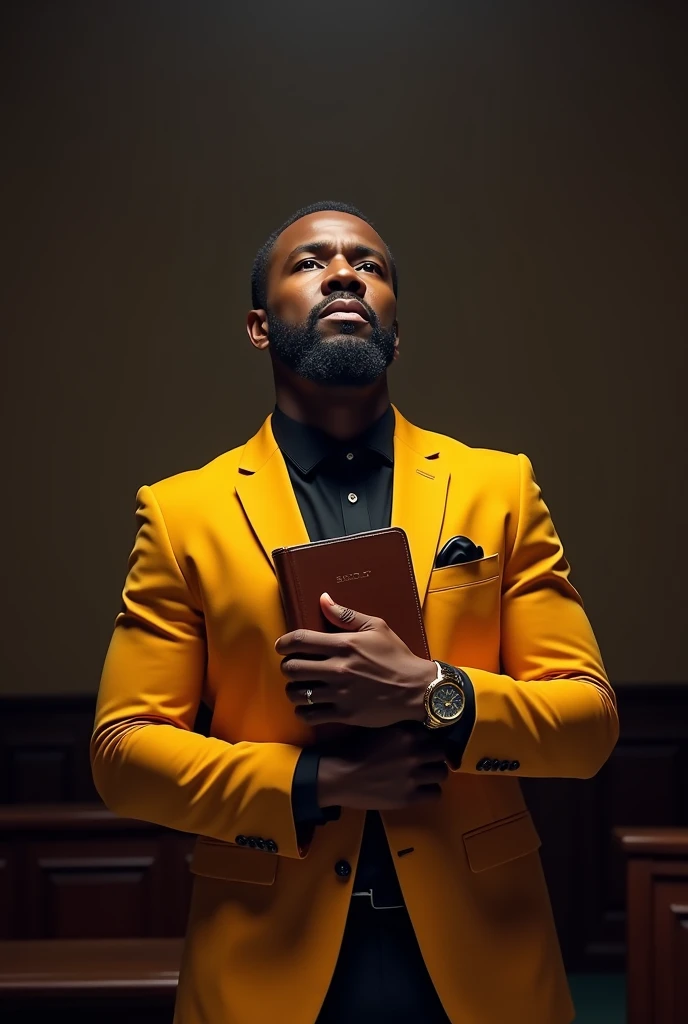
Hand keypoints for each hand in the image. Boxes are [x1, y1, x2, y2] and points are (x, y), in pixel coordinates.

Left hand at [275, 592, 436, 728]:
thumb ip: (346, 615)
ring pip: (297, 693)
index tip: (282, 646)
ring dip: (293, 689)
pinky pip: (309, 715)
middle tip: (293, 666)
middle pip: (292, 668)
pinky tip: (309, 705)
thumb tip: (323, 599)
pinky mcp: (344, 713)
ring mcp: (339, 693)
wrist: (417, 689)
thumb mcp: (376, 627)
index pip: (300, 640)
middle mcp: (338, 669)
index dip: (284, 643)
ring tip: (299, 686)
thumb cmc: (396, 656)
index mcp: (344, 645)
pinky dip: (303, 710)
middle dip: (287, 666)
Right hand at [316, 723, 448, 809]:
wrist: (339, 777)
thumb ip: (400, 730)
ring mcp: (414, 775)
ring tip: (423, 776)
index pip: (434, 733)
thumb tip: (419, 731)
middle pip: (441, 752)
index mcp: (406, 732)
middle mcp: (414, 751)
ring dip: (434, 774)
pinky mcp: (410, 797)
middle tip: (425, 761)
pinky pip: (436, 794)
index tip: (424, 744)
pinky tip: (419, 790)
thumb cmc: (353, 750)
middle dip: (435, 756)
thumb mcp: (378, 729)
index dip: (429, 739)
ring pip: (442, 773)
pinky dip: (429, 792)